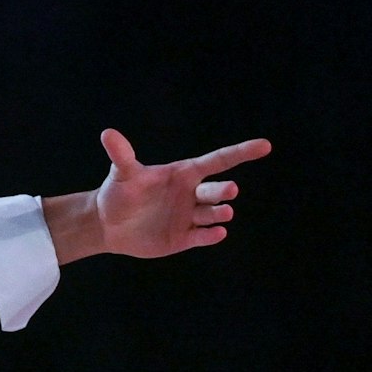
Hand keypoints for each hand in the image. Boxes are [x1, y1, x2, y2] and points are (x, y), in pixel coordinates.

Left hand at [91, 128, 271, 257]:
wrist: (107, 224)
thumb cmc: (119, 194)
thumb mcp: (122, 174)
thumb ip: (121, 155)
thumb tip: (108, 133)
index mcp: (184, 174)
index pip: (217, 161)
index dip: (241, 152)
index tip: (264, 145)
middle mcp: (192, 194)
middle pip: (215, 190)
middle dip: (223, 190)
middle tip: (230, 190)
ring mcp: (189, 217)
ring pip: (212, 214)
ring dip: (219, 213)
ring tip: (224, 212)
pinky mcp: (183, 238)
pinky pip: (202, 237)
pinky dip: (211, 235)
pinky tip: (218, 233)